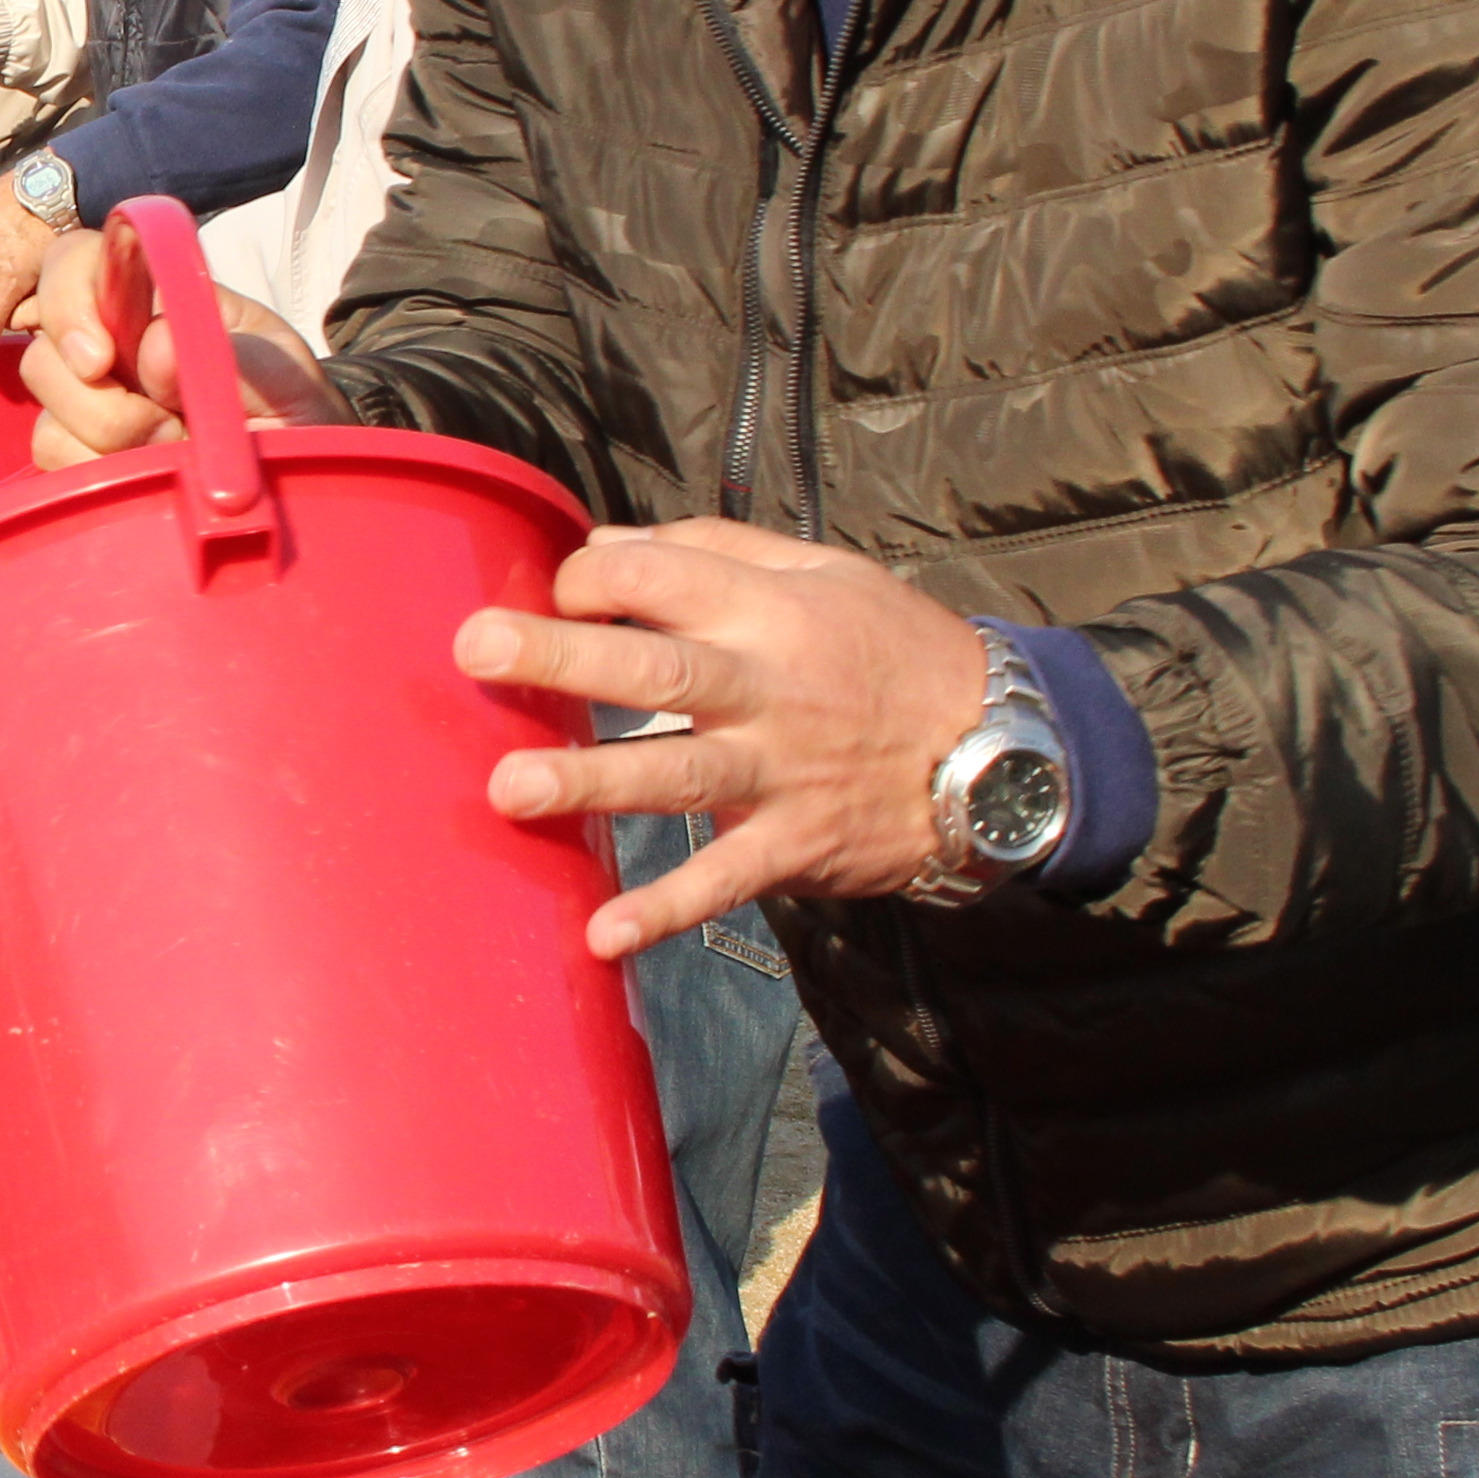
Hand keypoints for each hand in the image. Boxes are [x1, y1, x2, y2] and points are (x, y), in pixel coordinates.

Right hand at [13, 229, 332, 465]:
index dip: (68, 298)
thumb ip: (235, 357)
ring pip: (46, 415)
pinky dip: (99, 475)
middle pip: (45, 350)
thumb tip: (156, 347)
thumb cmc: (296, 411)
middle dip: (95, 401)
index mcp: (156, 301)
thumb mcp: (289, 377)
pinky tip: (147, 478)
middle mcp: (111, 346)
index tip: (100, 360)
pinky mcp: (83, 457)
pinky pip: (55, 462)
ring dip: (106, 443)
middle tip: (167, 429)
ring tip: (173, 454)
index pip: (76, 262)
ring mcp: (90, 404)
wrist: (303, 480)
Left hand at [451, 522, 995, 955]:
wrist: (1004, 751)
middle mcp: (769, 688)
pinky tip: (604, 935)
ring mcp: (781, 772)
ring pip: (675, 773)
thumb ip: (715, 550)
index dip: (596, 576)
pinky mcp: (795, 844)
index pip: (665, 576)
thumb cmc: (896, 650)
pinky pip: (724, 880)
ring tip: (508, 790)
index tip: (553, 592)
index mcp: (772, 612)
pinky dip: (668, 909)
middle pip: (656, 669)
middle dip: (562, 658)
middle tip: (474, 650)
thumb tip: (604, 542)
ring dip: (591, 782)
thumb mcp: (826, 572)